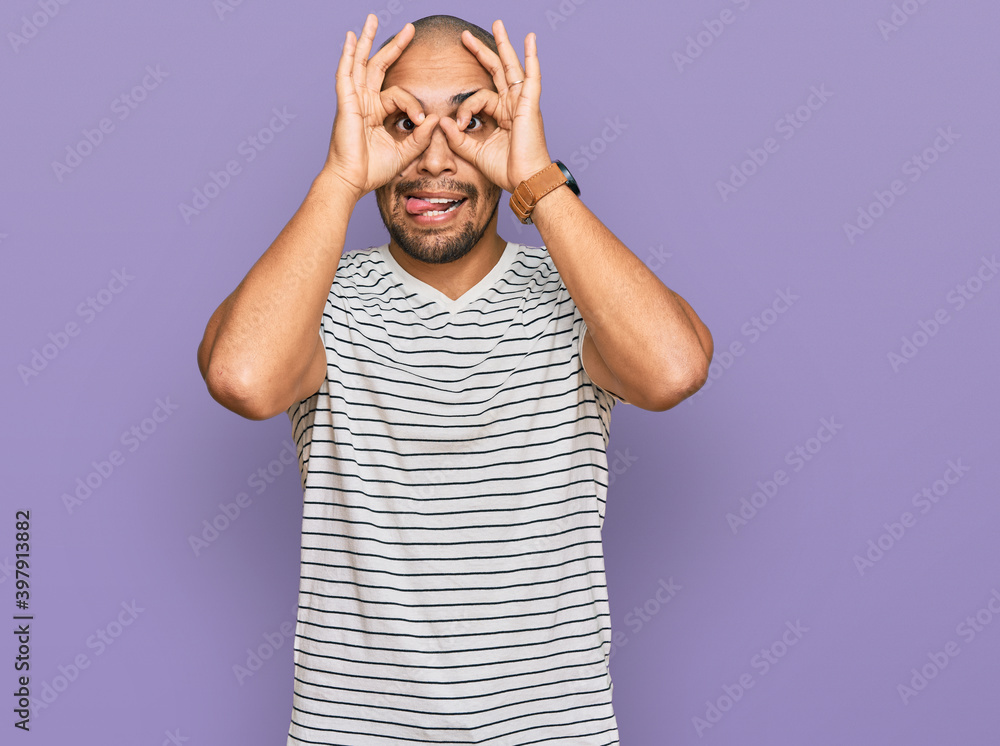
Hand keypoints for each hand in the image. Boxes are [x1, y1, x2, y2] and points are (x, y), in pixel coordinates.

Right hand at [322, 14, 439, 198]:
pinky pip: (345, 75)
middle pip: (379, 66)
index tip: (422, 119)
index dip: (414, 104)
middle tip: (410, 29)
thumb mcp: (405, 152)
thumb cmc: (373, 170)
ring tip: (372, 19)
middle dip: (394, 46)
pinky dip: (348, 56)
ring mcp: (354, 101)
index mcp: (377, 113)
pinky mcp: (346, 104)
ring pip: (361, 64)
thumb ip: (421, 136)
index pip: (399, 95)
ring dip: (368, 41)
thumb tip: (435, 118)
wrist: (353, 181)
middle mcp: (365, 102)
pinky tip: (352, 38)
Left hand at [438, 20, 552, 193]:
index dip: (464, 107)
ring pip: (511, 67)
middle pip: (496, 71)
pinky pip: (532, 77)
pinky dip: (532, 58)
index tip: (456, 124)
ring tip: (497, 24)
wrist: (525, 181)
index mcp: (502, 116)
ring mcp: (522, 103)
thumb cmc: (507, 170)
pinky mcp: (530, 105)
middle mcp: (513, 105)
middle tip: (465, 36)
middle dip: (481, 52)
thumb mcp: (475, 153)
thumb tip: (442, 122)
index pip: (479, 98)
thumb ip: (458, 138)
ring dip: (503, 45)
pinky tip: (530, 40)